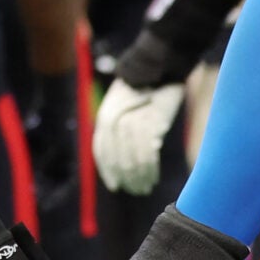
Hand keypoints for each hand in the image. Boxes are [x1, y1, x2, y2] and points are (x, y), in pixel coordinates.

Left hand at [92, 80, 186, 194]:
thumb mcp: (125, 107)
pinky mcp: (148, 123)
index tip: (116, 186)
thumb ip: (119, 130)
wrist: (158, 69)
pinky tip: (153, 176)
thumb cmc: (144, 90)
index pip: (101, 151)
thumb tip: (122, 161)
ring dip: (140, 176)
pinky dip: (150, 168)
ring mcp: (129, 122)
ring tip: (146, 186)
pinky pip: (146, 153)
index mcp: (103, 117)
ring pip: (132, 159)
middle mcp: (111, 120)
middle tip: (137, 190)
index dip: (108, 171)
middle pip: (117, 158)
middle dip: (127, 178)